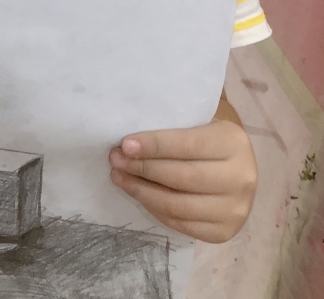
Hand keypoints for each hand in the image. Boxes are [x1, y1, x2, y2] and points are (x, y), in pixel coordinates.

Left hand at [109, 96, 256, 243]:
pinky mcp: (224, 232)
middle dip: (143, 169)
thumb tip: (129, 142)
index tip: (125, 145)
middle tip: (116, 160)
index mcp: (233, 142)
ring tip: (119, 177)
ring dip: (142, 191)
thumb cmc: (209, 139)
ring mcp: (235, 209)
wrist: (238, 168)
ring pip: (177, 205)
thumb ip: (173, 129)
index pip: (188, 145)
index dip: (154, 146)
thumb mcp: (200, 123)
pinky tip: (139, 195)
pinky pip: (180, 224)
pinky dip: (154, 209)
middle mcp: (240, 177)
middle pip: (181, 177)